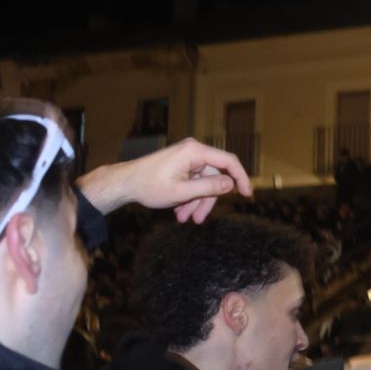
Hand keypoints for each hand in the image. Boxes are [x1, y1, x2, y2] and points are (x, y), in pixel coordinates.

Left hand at [76, 138, 253, 221]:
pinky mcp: (181, 164)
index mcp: (195, 152)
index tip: (246, 194)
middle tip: (199, 219)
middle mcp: (194, 151)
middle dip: (207, 199)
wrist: (124, 183)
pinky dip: (189, 196)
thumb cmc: (148, 186)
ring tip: (183, 218)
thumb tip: (231, 184)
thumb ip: (209, 188)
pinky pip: (194, 181)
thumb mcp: (181, 192)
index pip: (229, 161)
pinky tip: (179, 210)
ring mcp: (187, 157)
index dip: (241, 178)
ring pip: (203, 182)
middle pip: (214, 177)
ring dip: (196, 201)